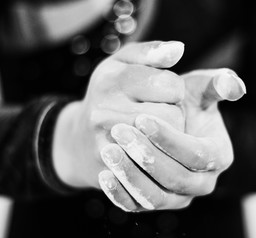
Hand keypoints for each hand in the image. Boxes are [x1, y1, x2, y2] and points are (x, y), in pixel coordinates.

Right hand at [52, 41, 185, 188]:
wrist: (77, 140)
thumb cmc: (108, 95)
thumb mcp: (124, 64)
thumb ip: (152, 52)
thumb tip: (178, 49)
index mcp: (112, 80)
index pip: (170, 85)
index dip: (175, 90)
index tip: (166, 93)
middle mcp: (104, 111)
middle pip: (171, 116)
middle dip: (174, 115)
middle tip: (162, 114)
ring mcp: (104, 142)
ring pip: (163, 144)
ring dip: (167, 138)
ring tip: (155, 132)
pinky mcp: (109, 170)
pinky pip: (149, 168)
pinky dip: (156, 159)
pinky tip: (146, 150)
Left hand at [98, 68, 245, 211]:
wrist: (155, 124)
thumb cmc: (181, 104)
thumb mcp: (199, 89)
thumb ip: (216, 84)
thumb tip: (233, 84)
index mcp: (218, 156)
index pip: (198, 155)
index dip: (170, 139)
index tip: (141, 118)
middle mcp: (202, 182)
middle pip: (176, 178)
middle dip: (148, 155)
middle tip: (120, 132)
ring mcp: (178, 197)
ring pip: (156, 196)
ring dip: (131, 175)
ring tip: (109, 151)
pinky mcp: (155, 203)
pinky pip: (138, 206)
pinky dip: (121, 194)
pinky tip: (105, 175)